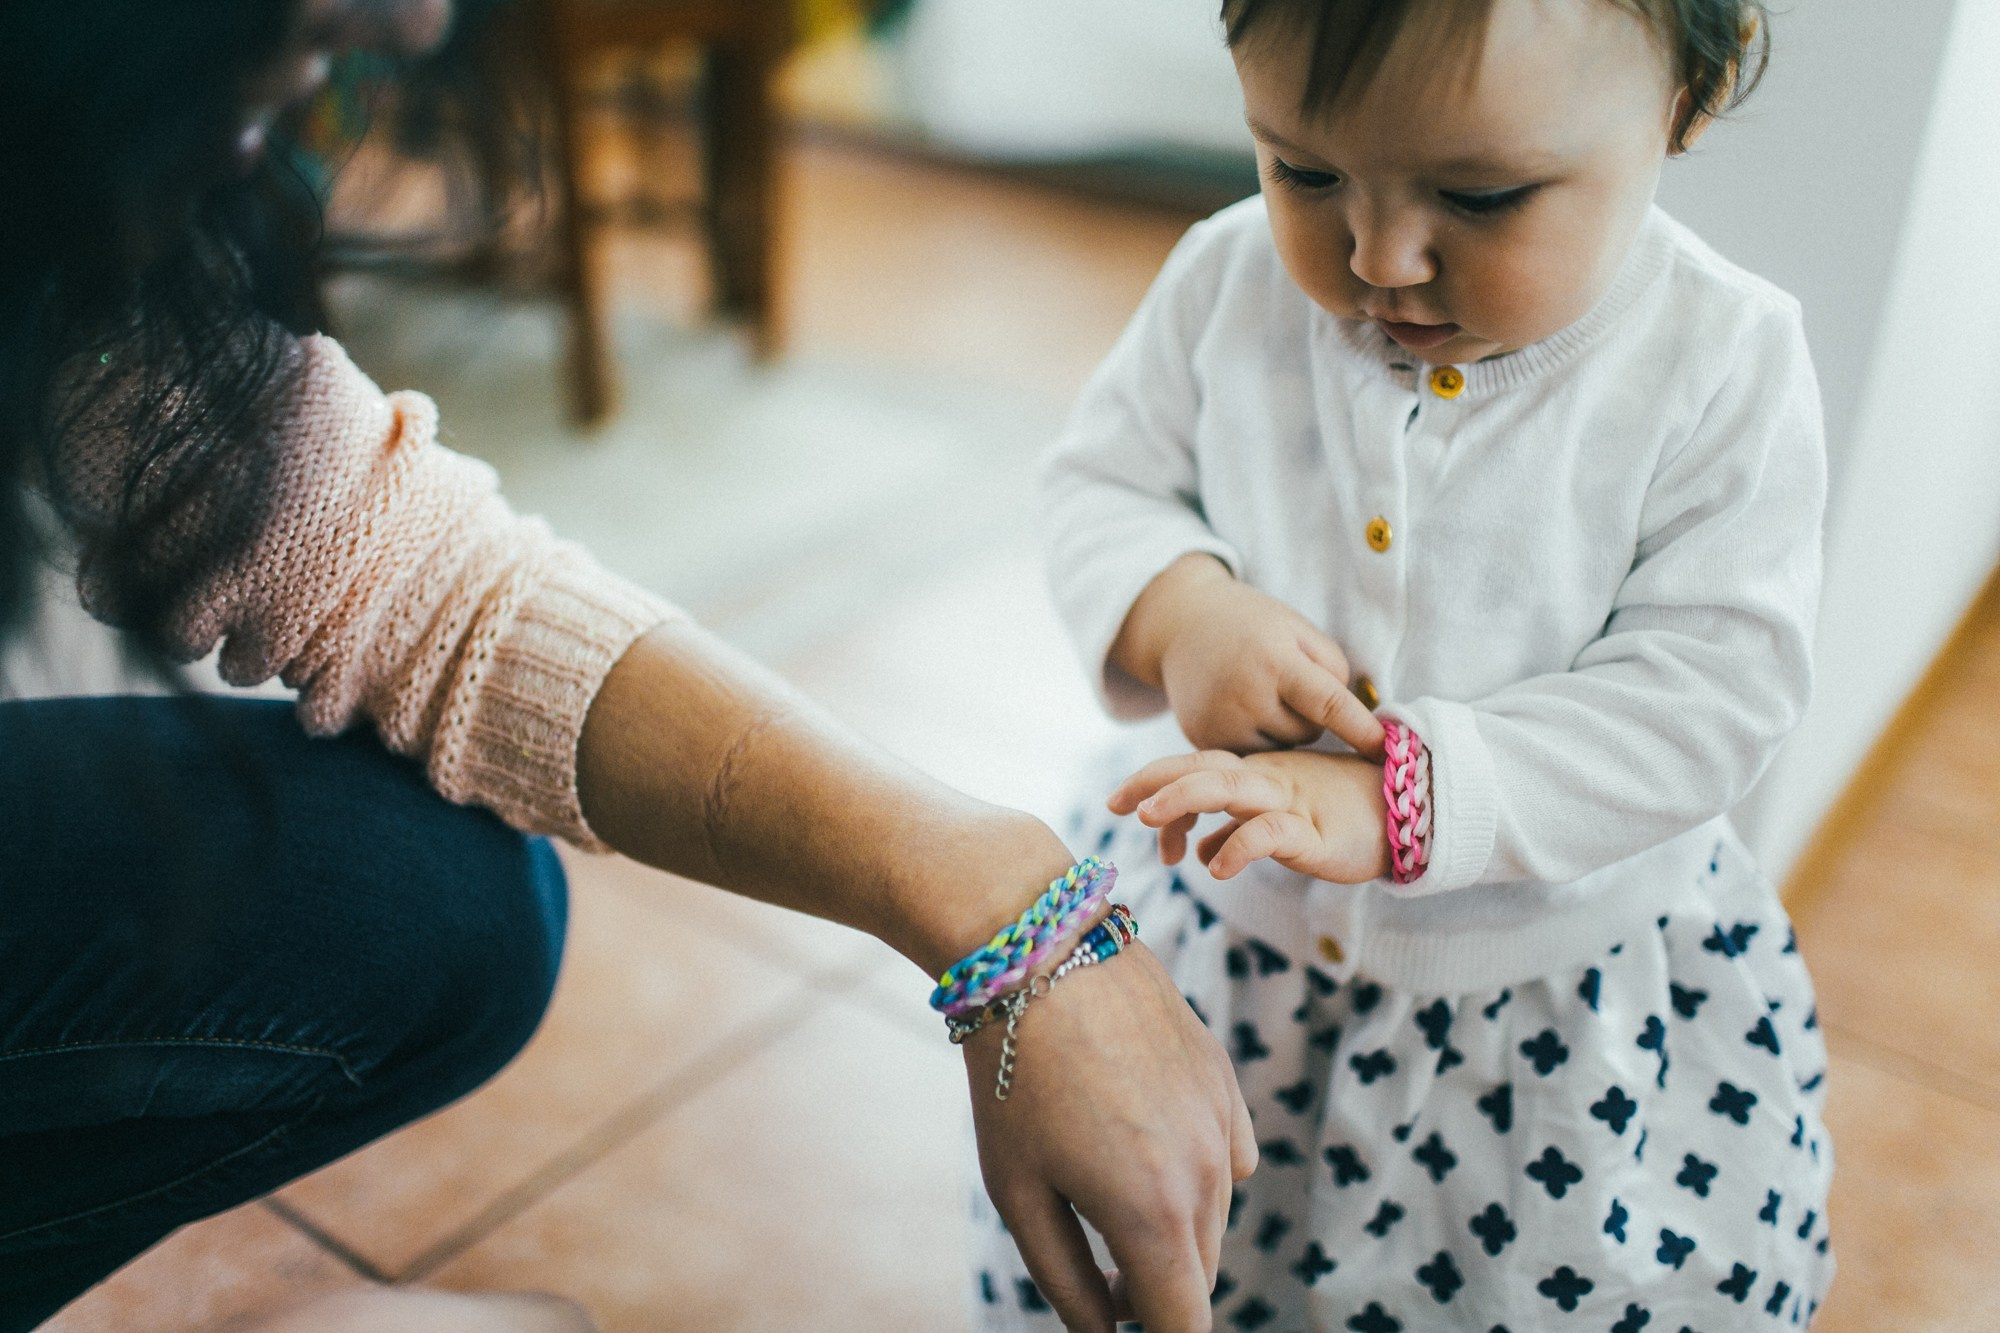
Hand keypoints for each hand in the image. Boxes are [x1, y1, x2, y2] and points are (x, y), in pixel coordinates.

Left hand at [963, 942, 1257, 1331]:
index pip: (1183, 1324)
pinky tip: (1141, 1135)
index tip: (1120, 1318)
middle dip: (1151, 1284)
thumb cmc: (1013, 1076)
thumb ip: (1066, 1280)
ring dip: (1170, 1225)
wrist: (1042, 951)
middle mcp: (1206, 1173)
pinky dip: (1196, 1170)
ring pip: (1214, 1215)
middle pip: (1198, 1275)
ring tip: (1099, 1177)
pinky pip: (1230, 1158)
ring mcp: (1223, 1121)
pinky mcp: (1224, 1081)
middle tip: (1090, 1260)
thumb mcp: (1019, 1192)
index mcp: (1152, 1214)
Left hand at [1109, 749, 1390, 883]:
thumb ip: (1234, 830)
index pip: (1195, 765)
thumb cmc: (1341, 815)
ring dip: (1184, 800)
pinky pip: (1270, 833)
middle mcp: (1266, 780)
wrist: (1409, 811)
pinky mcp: (1314, 832)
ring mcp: (1290, 802)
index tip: (1115, 800)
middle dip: (1154, 783)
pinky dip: (1239, 846)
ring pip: (1230, 788)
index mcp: (1255, 775)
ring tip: (1147, 820)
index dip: (1153, 778)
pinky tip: (1214, 867)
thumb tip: (1196, 849)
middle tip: (1113, 802)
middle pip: (1201, 769)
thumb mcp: (1278, 820)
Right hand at [1110, 555, 1382, 757]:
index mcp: (1275, 661)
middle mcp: (1245, 696)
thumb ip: (1332, 670)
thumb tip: (1352, 721)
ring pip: (1280, 750)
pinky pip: (1251, 756)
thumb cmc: (1252, 624)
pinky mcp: (1202, 740)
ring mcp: (1220, 723)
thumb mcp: (1296, 629)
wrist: (1180, 624)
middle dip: (1308, 716)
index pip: (1330, 704)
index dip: (1362, 730)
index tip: (1388, 751)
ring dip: (1282, 731)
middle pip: (1307, 732)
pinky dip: (1256, 739)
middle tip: (1284, 684)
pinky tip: (1241, 710)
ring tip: (1258, 695)